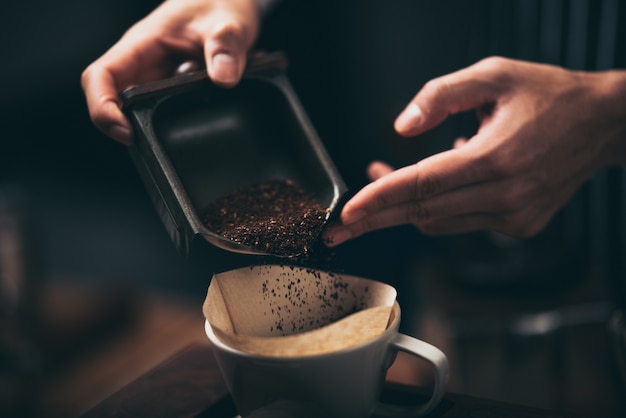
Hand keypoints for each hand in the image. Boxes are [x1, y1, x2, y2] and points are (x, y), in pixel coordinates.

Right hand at [81, 0, 259, 143]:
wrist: (230, 3)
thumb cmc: (220, 4)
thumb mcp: (228, 22)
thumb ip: (226, 47)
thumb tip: (224, 78)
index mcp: (142, 44)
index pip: (101, 76)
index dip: (102, 107)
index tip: (126, 132)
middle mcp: (144, 64)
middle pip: (115, 102)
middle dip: (129, 127)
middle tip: (157, 146)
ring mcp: (158, 79)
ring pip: (141, 111)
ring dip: (160, 126)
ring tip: (187, 131)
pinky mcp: (175, 90)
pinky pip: (167, 111)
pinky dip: (183, 120)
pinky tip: (205, 119)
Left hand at [324, 57, 625, 245]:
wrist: (602, 125)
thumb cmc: (550, 95)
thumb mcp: (493, 74)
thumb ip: (440, 95)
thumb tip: (402, 128)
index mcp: (498, 157)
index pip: (423, 185)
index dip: (380, 199)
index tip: (346, 214)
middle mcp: (507, 195)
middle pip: (423, 213)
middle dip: (375, 220)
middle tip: (336, 231)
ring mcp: (515, 216)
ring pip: (439, 222)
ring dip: (404, 207)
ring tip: (381, 182)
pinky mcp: (520, 225)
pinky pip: (460, 223)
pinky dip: (437, 207)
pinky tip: (438, 181)